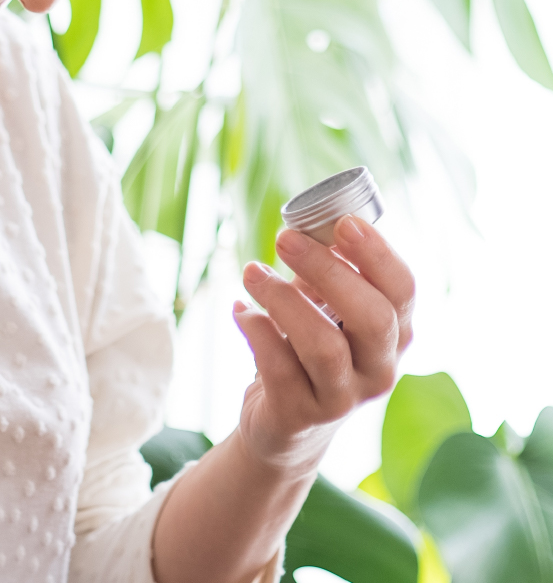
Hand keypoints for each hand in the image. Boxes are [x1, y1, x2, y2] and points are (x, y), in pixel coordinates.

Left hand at [233, 215, 414, 472]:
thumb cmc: (308, 348)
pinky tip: (241, 311)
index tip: (343, 222)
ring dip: (282, 299)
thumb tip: (307, 223)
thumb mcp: (325, 308)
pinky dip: (256, 331)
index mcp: (394, 333)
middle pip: (371, 317)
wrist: (284, 423)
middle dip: (327, 271)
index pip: (404, 290)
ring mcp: (343, 398)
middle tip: (283, 238)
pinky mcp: (301, 414)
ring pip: (323, 346)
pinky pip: (279, 368)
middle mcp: (379, 368)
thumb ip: (325, 272)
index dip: (378, 254)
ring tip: (251, 272)